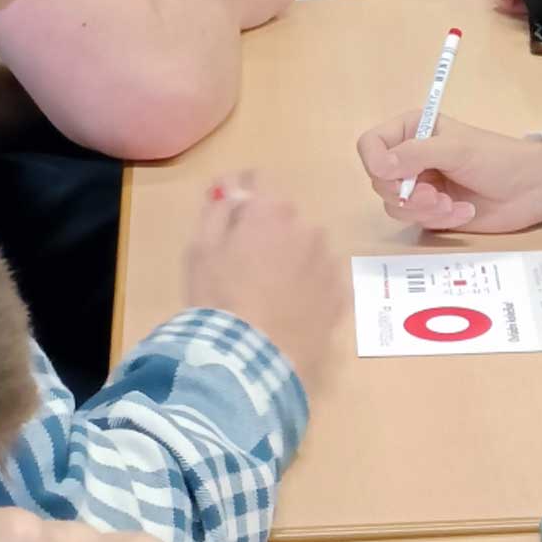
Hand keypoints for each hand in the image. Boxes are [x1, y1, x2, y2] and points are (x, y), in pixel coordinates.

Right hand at [185, 172, 344, 390]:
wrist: (250, 362)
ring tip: (268, 293)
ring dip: (292, 258)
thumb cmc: (218, 300)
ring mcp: (328, 263)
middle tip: (245, 264)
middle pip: (285, 217)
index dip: (243, 192)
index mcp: (272, 210)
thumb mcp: (201, 249)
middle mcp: (308, 228)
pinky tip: (290, 310)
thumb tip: (231, 188)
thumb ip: (217, 208)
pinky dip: (310, 287)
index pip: (260, 180)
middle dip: (268, 231)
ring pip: (307, 248)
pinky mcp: (340, 297)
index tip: (231, 210)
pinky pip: (323, 280)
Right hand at [357, 113, 541, 231]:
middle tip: (435, 195)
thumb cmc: (496, 158)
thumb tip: (381, 167)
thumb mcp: (456, 149)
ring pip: (393, 204)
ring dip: (423, 208)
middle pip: (378, 179)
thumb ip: (415, 154)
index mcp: (413, 130)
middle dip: (406, 192)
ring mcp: (419, 186)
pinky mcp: (430, 211)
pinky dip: (437, 219)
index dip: (374, 161)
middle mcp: (410, 157)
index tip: (393, 174)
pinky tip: (463, 212)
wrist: (530, 190)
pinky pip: (414, 220)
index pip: (371, 143)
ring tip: (451, 205)